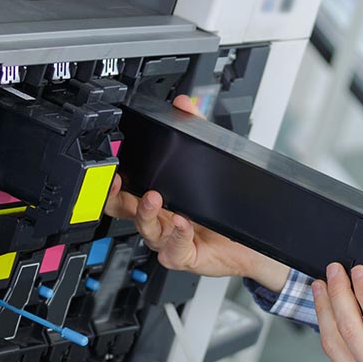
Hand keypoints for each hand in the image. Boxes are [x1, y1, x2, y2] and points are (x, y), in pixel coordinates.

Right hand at [105, 95, 290, 289]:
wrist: (252, 243)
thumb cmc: (224, 211)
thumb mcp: (209, 166)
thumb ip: (195, 132)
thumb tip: (184, 105)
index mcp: (158, 198)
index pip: (123, 189)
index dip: (111, 179)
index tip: (110, 164)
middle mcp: (160, 219)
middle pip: (122, 211)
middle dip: (114, 196)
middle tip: (117, 181)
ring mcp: (170, 238)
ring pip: (146, 229)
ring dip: (145, 212)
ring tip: (154, 198)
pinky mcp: (184, 255)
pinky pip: (172, 250)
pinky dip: (177, 236)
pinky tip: (184, 222)